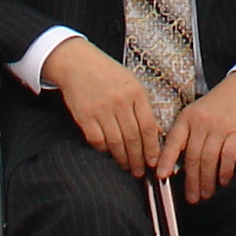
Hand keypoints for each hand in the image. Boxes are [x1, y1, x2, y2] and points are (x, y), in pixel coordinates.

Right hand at [47, 38, 163, 175]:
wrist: (78, 63)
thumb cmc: (107, 73)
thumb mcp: (132, 83)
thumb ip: (144, 107)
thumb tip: (158, 132)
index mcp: (136, 93)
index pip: (148, 126)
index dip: (152, 148)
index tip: (154, 161)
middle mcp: (120, 102)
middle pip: (133, 138)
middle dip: (138, 159)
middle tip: (140, 171)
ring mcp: (101, 109)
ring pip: (116, 142)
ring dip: (122, 159)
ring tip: (127, 167)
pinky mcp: (84, 116)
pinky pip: (97, 140)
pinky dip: (104, 150)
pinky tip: (109, 153)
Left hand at [157, 72, 235, 201]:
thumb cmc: (221, 102)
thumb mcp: (198, 110)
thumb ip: (188, 131)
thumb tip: (177, 161)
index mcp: (188, 116)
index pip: (173, 140)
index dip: (166, 159)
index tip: (161, 175)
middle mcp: (202, 122)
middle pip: (192, 156)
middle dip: (190, 180)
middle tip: (191, 197)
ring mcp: (220, 126)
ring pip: (208, 159)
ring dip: (206, 180)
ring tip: (206, 194)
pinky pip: (228, 156)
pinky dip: (224, 171)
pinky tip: (223, 181)